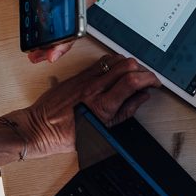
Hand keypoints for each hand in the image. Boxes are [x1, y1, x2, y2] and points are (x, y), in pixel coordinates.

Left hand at [0, 0, 95, 62]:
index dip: (82, 9)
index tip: (77, 24)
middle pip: (74, 19)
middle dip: (67, 39)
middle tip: (54, 52)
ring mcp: (54, 4)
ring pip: (64, 29)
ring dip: (56, 46)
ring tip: (41, 57)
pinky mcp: (43, 11)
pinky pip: (49, 30)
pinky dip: (43, 44)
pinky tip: (35, 52)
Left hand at [5, 55, 159, 158]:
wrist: (39, 129)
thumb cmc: (67, 135)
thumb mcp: (103, 130)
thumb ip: (126, 111)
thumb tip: (142, 97)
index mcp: (102, 104)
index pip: (132, 81)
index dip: (150, 79)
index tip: (155, 84)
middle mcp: (94, 88)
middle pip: (127, 65)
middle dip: (143, 71)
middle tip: (147, 80)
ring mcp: (85, 79)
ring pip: (115, 59)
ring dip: (129, 65)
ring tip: (133, 76)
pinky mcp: (78, 75)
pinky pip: (101, 62)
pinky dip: (114, 64)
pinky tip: (116, 73)